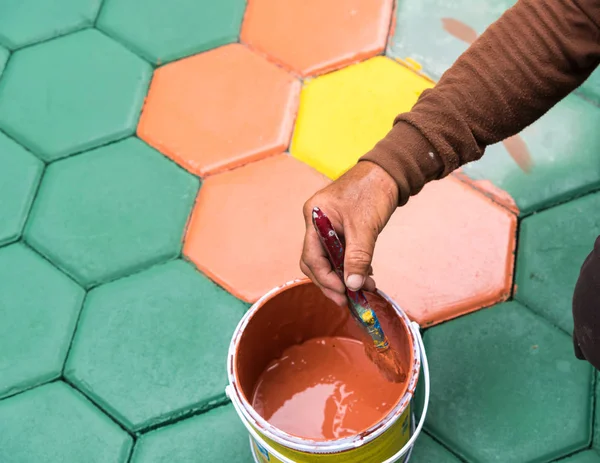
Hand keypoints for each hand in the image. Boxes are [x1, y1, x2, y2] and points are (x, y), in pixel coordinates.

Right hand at [301, 161, 398, 305]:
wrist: (389, 171)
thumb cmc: (373, 191)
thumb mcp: (365, 227)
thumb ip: (357, 257)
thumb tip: (353, 285)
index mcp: (315, 217)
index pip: (311, 257)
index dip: (326, 279)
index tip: (343, 293)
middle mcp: (317, 222)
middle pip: (316, 261)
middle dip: (332, 282)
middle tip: (349, 298)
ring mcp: (328, 225)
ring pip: (329, 259)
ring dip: (345, 275)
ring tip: (365, 286)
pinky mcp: (340, 228)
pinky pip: (340, 252)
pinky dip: (351, 265)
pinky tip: (365, 273)